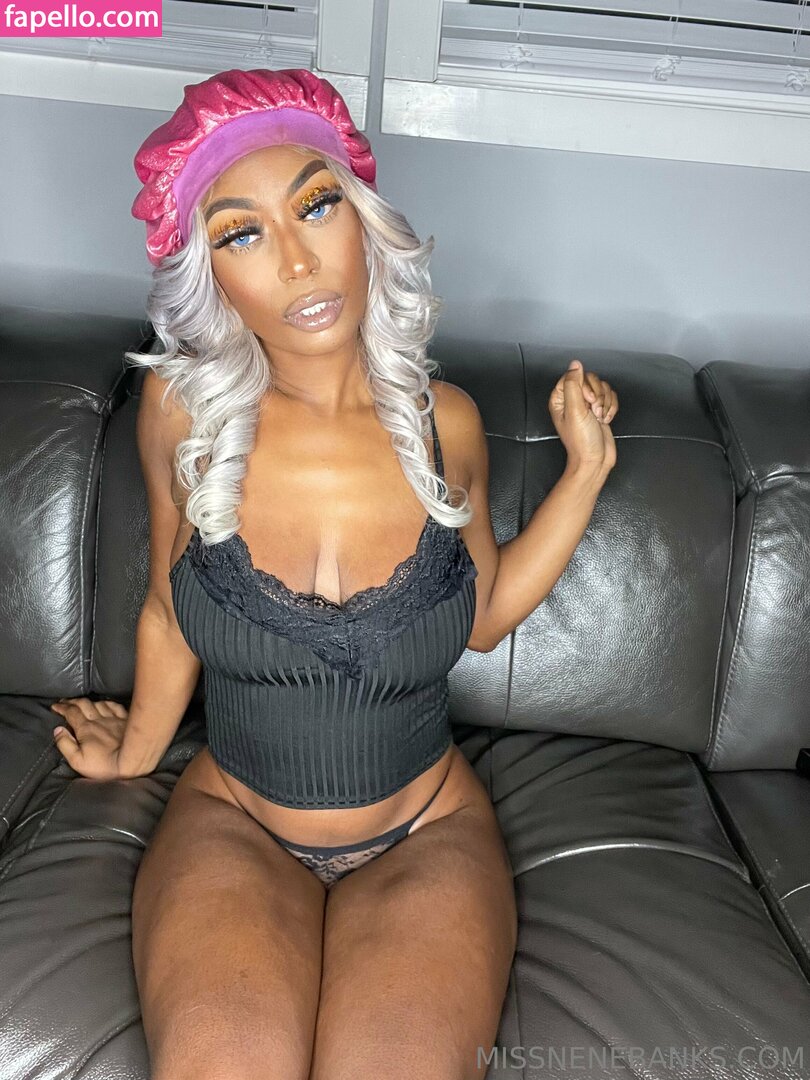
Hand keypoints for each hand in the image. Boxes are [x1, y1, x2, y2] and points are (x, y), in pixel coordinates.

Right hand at [50, 697, 128, 780]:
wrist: (131, 763)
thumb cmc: (103, 765)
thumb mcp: (77, 760)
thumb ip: (65, 744)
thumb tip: (58, 730)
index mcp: (85, 728)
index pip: (71, 712)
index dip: (61, 708)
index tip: (55, 706)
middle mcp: (98, 719)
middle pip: (83, 704)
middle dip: (72, 702)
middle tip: (65, 702)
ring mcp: (113, 718)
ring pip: (98, 703)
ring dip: (88, 701)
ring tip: (82, 702)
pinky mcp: (125, 720)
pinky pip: (114, 706)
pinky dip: (106, 703)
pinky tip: (104, 704)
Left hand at [548, 359, 618, 474]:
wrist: (595, 460)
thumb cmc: (581, 440)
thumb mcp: (574, 410)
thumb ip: (573, 384)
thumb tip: (575, 364)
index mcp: (560, 398)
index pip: (574, 375)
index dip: (584, 385)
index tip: (587, 400)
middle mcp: (573, 399)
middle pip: (590, 378)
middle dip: (597, 395)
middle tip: (594, 411)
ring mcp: (587, 404)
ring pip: (603, 387)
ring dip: (605, 402)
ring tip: (599, 418)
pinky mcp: (600, 409)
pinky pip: (611, 396)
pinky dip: (612, 408)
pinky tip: (605, 420)